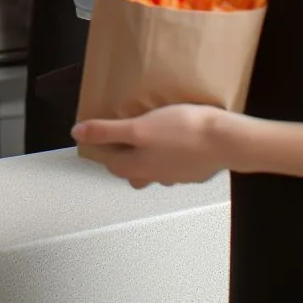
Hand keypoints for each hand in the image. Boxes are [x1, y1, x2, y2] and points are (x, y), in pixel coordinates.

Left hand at [71, 104, 238, 188]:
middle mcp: (154, 176)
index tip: (102, 134)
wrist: (225, 140)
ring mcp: (177, 175)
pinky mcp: (196, 170)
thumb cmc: (181, 131)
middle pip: (131, 170)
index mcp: (137, 167)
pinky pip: (177, 164)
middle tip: (124, 134)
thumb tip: (77, 133)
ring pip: (154, 169)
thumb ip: (107, 131)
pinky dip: (172, 155)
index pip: (111, 164)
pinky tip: (178, 139)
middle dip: (124, 155)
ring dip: (148, 157)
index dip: (103, 149)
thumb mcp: (138, 127)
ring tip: (151, 135)